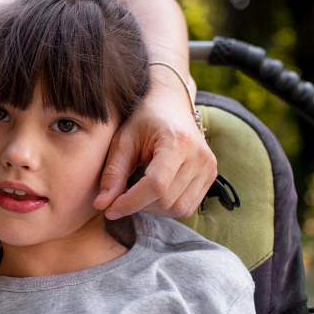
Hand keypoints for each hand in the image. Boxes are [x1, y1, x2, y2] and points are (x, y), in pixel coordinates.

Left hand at [94, 69, 216, 218]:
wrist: (170, 104)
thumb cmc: (143, 119)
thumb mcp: (123, 141)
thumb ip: (113, 173)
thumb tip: (102, 205)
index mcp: (178, 141)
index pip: (156, 185)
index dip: (130, 202)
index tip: (109, 210)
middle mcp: (200, 155)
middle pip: (166, 199)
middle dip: (138, 205)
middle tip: (118, 198)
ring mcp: (209, 167)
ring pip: (178, 208)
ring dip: (152, 209)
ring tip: (136, 193)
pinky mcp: (210, 176)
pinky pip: (188, 207)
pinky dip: (166, 207)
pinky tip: (152, 194)